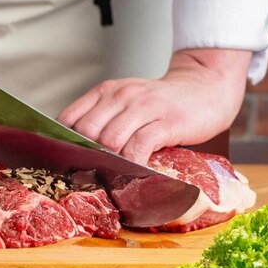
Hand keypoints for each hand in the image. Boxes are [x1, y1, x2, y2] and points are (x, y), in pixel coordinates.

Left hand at [57, 49, 251, 163]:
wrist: (204, 87)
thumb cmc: (161, 103)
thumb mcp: (126, 103)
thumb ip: (104, 119)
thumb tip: (78, 153)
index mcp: (105, 91)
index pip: (69, 117)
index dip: (62, 143)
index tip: (63, 163)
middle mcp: (120, 96)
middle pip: (86, 131)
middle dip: (84, 157)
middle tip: (87, 178)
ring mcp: (144, 106)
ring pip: (110, 139)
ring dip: (108, 163)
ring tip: (110, 179)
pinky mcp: (167, 121)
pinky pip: (140, 145)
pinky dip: (133, 164)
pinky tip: (133, 174)